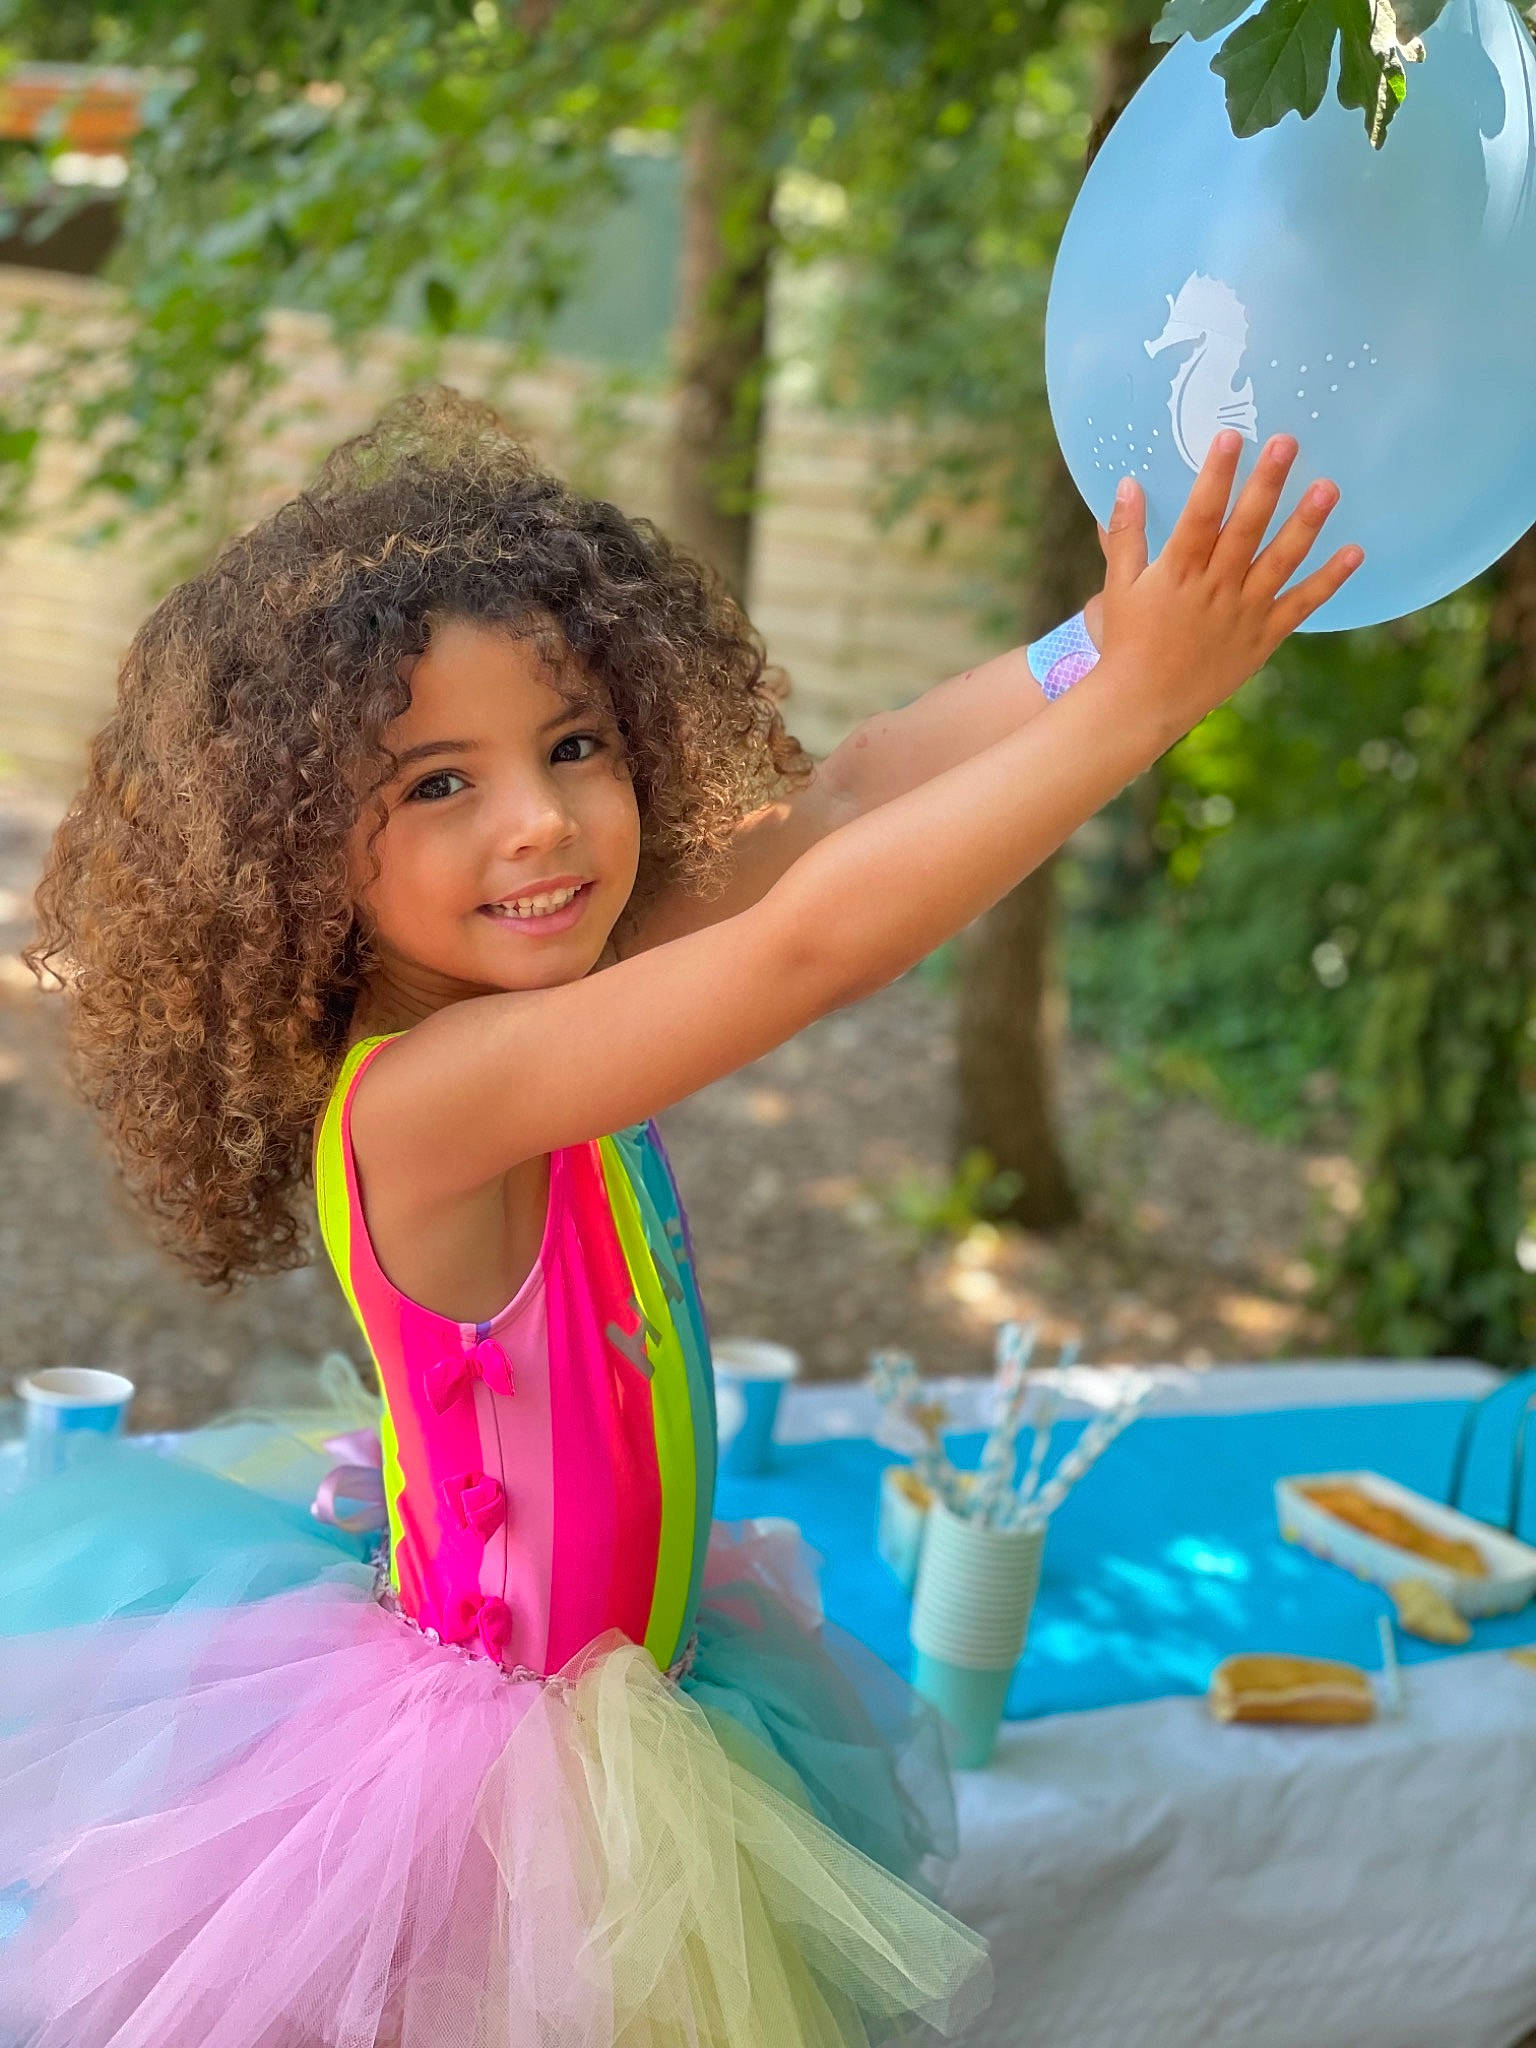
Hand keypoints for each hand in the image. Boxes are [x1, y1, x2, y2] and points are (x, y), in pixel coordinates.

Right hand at [1091, 432, 1361, 740]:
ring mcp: (1242, 614)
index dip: (1216, 476)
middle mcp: (1213, 589)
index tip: (1231, 438)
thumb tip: (1128, 484)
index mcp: (1176, 573)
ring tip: (1328, 488)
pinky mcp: (1262, 638)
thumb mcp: (1118, 587)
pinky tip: (1355, 552)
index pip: (1200, 516)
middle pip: (1245, 529)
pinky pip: (1300, 607)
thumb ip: (1125, 535)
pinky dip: (1328, 581)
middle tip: (1287, 443)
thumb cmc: (1127, 642)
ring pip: (1278, 562)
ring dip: (1305, 525)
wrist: (1143, 705)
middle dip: (1266, 484)